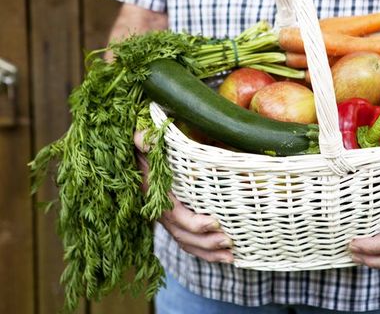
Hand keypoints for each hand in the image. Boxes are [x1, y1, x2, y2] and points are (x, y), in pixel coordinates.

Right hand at [134, 131, 233, 263]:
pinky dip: (203, 251)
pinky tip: (222, 256)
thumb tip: (145, 140)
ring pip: (186, 242)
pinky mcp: (173, 220)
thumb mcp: (138, 140)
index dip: (194, 223)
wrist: (131, 158)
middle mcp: (160, 211)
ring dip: (208, 252)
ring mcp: (167, 219)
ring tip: (231, 257)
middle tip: (229, 242)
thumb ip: (142, 140)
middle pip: (184, 235)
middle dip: (206, 242)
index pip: (175, 215)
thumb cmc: (141, 148)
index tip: (214, 222)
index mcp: (155, 195)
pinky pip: (187, 241)